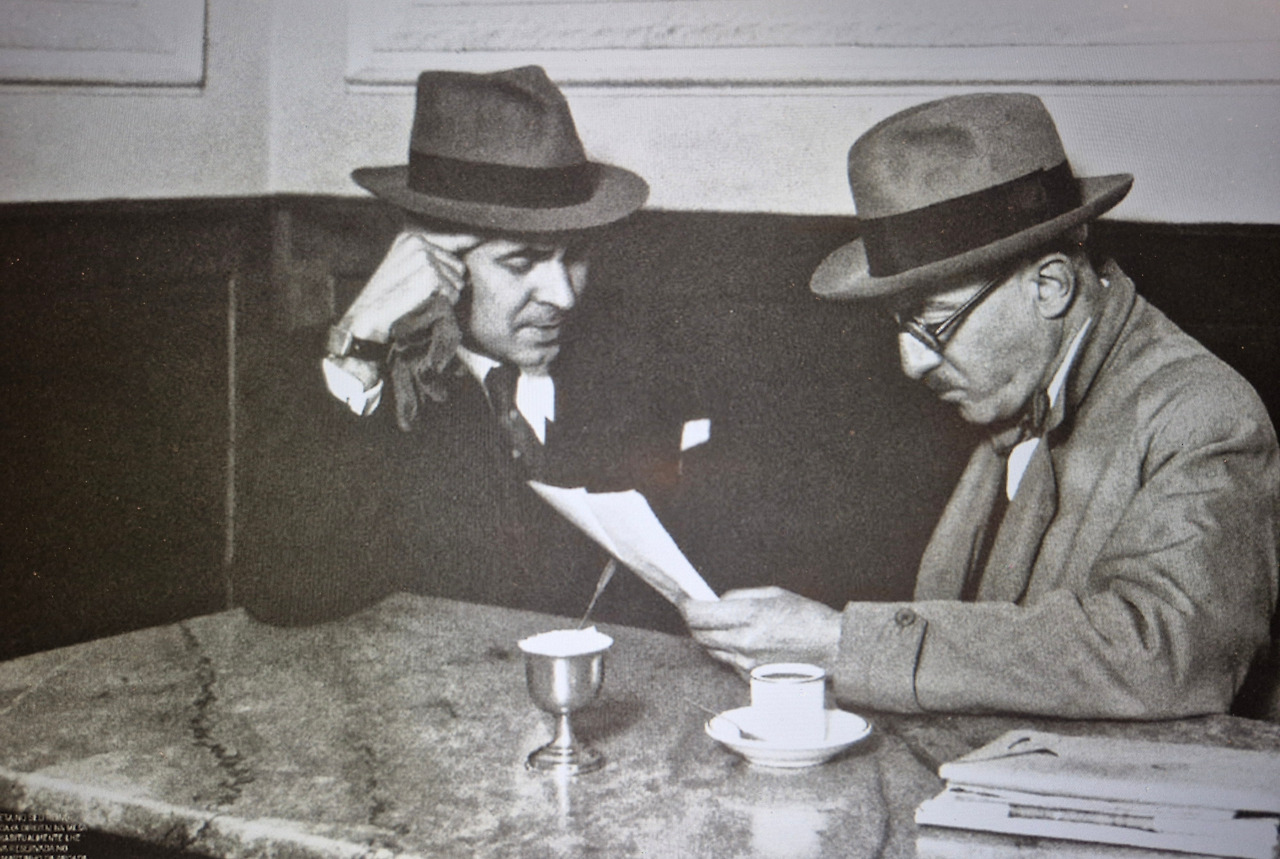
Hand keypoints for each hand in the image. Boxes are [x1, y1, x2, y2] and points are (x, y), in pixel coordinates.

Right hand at [338, 230, 480, 341]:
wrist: (368, 317)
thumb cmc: (387, 300)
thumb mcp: (405, 272)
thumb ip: (429, 261)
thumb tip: (462, 264)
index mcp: (410, 238)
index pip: (453, 239)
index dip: (471, 242)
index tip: (484, 240)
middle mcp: (418, 242)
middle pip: (458, 265)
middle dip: (449, 283)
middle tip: (423, 295)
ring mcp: (424, 256)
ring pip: (457, 281)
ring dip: (444, 295)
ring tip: (419, 300)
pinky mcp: (430, 273)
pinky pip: (452, 293)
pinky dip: (441, 303)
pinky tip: (420, 304)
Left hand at [681, 587, 841, 674]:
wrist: (833, 650)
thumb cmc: (807, 617)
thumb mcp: (772, 594)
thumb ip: (739, 597)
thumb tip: (717, 601)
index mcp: (747, 617)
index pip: (698, 614)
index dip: (685, 605)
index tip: (682, 598)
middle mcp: (742, 642)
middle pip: (698, 634)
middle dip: (693, 620)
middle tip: (696, 609)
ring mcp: (745, 663)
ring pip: (710, 649)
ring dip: (708, 636)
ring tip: (718, 623)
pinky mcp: (750, 677)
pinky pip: (727, 661)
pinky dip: (726, 649)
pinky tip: (740, 640)